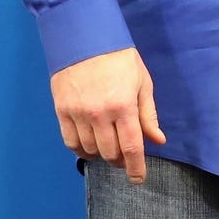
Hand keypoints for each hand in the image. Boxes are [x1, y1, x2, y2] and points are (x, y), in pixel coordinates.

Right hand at [51, 47, 165, 183]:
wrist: (85, 39)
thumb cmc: (120, 60)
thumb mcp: (142, 84)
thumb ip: (148, 115)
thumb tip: (157, 140)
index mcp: (123, 106)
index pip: (131, 147)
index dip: (136, 168)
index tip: (138, 179)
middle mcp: (99, 114)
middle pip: (110, 152)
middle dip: (120, 160)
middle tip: (125, 157)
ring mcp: (77, 113)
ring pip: (90, 149)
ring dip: (101, 154)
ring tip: (109, 148)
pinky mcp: (61, 111)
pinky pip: (70, 141)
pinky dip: (81, 150)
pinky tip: (90, 147)